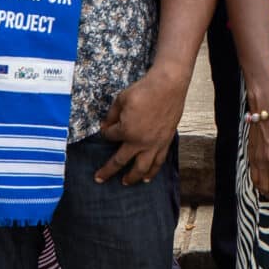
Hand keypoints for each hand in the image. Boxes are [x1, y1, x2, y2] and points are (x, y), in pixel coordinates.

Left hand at [97, 61, 191, 184]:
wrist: (168, 86)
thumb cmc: (144, 90)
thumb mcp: (120, 99)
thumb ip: (112, 115)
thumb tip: (106, 125)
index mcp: (126, 131)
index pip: (110, 136)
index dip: (106, 132)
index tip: (106, 129)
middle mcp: (139, 142)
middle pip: (120, 161)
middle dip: (108, 170)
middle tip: (99, 178)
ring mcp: (154, 144)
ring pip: (142, 167)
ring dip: (132, 177)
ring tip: (126, 182)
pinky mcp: (166, 142)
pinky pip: (159, 161)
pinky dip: (153, 171)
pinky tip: (148, 177)